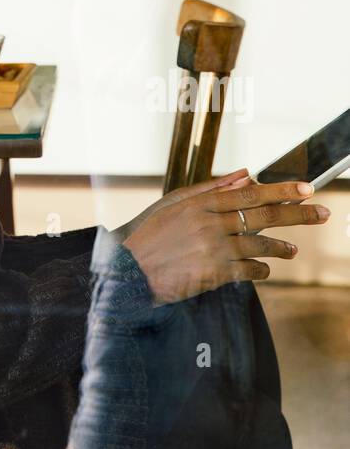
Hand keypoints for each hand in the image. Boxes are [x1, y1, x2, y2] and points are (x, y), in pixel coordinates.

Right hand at [117, 168, 330, 305]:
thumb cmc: (148, 233)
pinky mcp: (214, 274)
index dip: (282, 190)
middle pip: (264, 215)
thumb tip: (245, 174)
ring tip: (293, 249)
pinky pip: (249, 270)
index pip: (251, 192)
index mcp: (201, 202)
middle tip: (322, 213)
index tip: (306, 188)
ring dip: (281, 246)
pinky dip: (261, 269)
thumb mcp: (174, 202)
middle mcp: (211, 223)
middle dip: (298, 214)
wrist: (127, 269)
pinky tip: (265, 269)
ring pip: (260, 244)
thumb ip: (210, 188)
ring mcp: (214, 249)